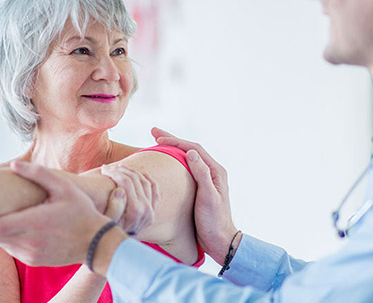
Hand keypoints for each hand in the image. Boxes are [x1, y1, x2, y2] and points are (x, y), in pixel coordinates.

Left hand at [0, 161, 117, 266]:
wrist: (96, 242)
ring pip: (0, 244)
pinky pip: (12, 250)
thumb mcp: (64, 187)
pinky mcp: (34, 260)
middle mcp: (29, 242)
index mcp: (34, 223)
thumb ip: (39, 174)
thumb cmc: (81, 211)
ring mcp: (31, 254)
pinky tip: (12, 228)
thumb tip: (14, 164)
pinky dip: (6, 240)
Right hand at [100, 163, 159, 235]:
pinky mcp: (152, 214)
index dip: (114, 172)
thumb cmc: (106, 237)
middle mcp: (146, 211)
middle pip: (136, 180)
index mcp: (135, 211)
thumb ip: (113, 207)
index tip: (103, 169)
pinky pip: (155, 193)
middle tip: (109, 167)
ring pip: (146, 183)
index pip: (126, 182)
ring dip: (133, 172)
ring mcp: (151, 212)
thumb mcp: (106, 223)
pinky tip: (144, 174)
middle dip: (121, 170)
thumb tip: (120, 190)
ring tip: (121, 168)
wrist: (116, 252)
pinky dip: (151, 181)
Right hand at [152, 128, 238, 261]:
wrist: (219, 240)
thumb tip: (191, 153)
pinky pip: (184, 168)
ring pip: (186, 158)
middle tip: (153, 132)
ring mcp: (205, 179)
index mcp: (215, 171)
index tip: (158, 138)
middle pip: (190, 149)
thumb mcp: (208, 197)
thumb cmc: (214, 221)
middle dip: (171, 140)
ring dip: (172, 148)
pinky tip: (164, 163)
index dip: (175, 141)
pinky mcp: (199, 188)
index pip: (194, 149)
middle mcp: (211, 172)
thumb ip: (202, 174)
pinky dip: (173, 162)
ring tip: (156, 142)